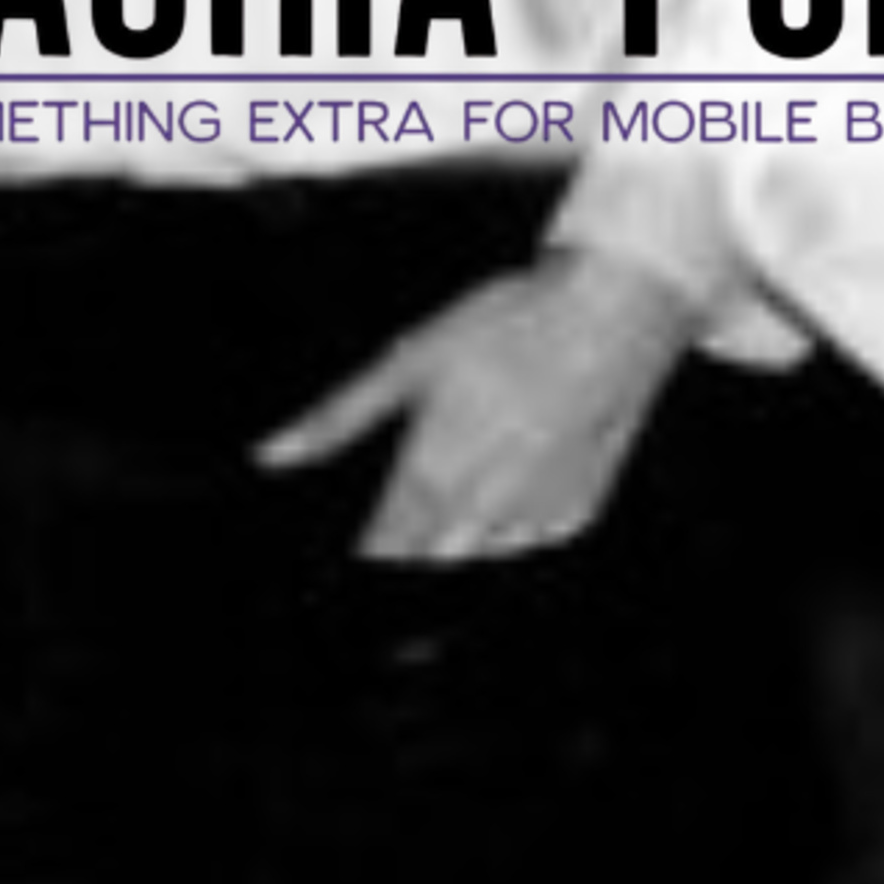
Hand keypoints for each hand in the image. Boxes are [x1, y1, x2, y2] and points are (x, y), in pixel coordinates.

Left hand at [256, 246, 698, 561]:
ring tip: (464, 493)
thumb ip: (339, 417)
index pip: (379, 558)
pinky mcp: (579, 512)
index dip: (363, 565)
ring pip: (480, 563)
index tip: (350, 563)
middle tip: (410, 517)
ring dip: (460, 547)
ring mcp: (535, 518)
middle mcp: (481, 513)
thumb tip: (271, 454)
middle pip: (427, 571)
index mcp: (431, 477)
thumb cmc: (510, 324)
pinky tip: (512, 485)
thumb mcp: (411, 357)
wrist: (612, 312)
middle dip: (409, 558)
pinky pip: (532, 544)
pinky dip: (515, 529)